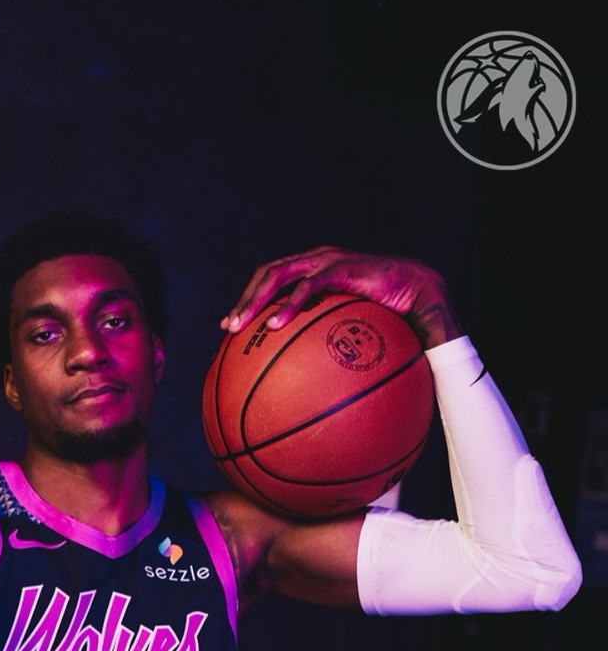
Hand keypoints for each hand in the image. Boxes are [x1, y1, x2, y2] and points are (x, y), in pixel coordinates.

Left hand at [220, 245, 460, 348]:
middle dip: (245, 300)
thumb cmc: (391, 316)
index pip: (274, 278)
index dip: (251, 299)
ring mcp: (328, 260)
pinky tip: (275, 325)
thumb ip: (331, 347)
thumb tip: (316, 389)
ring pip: (279, 274)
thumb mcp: (355, 332)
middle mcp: (317, 261)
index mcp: (317, 270)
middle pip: (268, 273)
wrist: (422, 293)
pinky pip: (309, 284)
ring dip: (256, 299)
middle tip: (229, 328)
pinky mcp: (342, 266)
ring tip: (240, 326)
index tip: (232, 326)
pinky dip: (289, 303)